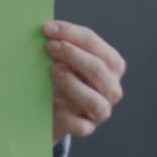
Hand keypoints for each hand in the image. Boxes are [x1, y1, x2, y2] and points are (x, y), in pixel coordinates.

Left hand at [44, 20, 125, 143]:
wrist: (59, 106)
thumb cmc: (66, 74)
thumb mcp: (69, 57)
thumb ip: (63, 42)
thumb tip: (45, 29)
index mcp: (111, 64)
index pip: (95, 44)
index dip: (71, 34)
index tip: (48, 29)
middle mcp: (111, 87)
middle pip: (98, 70)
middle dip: (72, 55)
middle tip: (50, 47)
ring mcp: (102, 110)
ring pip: (94, 101)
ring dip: (72, 84)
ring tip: (53, 70)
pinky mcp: (88, 127)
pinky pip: (81, 126)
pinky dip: (68, 116)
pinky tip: (54, 103)